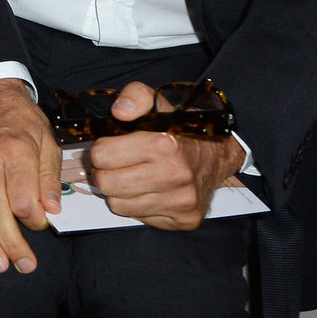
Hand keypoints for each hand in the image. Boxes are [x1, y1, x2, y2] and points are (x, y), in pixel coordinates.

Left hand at [85, 82, 246, 230]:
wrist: (215, 156)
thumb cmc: (178, 130)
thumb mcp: (157, 103)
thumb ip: (135, 97)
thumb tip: (119, 112)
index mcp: (164, 144)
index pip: (101, 155)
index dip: (101, 149)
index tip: (110, 146)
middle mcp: (175, 175)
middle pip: (106, 183)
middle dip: (104, 172)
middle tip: (115, 165)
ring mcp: (181, 201)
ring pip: (118, 205)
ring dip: (119, 191)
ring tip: (132, 176)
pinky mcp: (184, 220)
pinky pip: (139, 218)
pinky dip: (137, 206)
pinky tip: (149, 191)